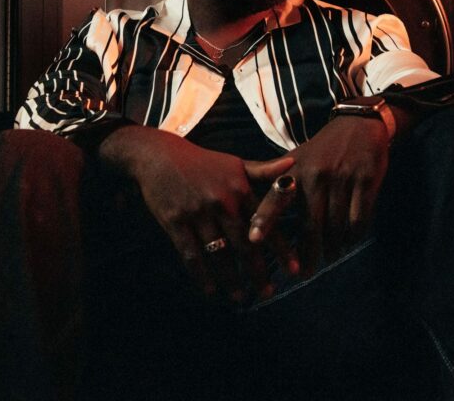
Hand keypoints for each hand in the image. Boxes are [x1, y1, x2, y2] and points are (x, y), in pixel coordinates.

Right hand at [101, 125, 292, 299]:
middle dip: (258, 272)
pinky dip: (201, 275)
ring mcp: (198, 212)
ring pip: (219, 254)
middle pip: (244, 244)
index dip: (281, 248)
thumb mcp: (234, 163)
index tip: (294, 269)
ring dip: (231, 279)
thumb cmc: (201, 162)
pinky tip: (210, 290)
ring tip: (240, 297)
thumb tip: (293, 165)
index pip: (265, 222)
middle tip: (268, 292)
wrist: (159, 155)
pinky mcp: (175, 221)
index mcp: (239, 188)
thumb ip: (263, 170)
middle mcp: (222, 201)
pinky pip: (191, 254)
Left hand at [249, 115, 389, 275]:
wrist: (358, 125)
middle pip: (311, 225)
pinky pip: (359, 219)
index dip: (264, 219)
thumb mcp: (295, 159)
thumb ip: (274, 182)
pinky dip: (354, 235)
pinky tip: (349, 241)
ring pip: (336, 227)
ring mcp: (342, 177)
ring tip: (330, 256)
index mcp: (294, 170)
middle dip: (308, 253)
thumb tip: (253, 209)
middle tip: (305, 272)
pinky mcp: (366, 180)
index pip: (275, 198)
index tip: (253, 240)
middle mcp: (315, 174)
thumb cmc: (321, 149)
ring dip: (333, 247)